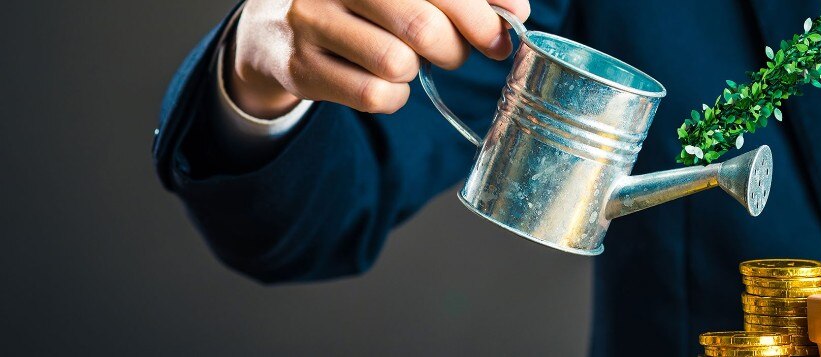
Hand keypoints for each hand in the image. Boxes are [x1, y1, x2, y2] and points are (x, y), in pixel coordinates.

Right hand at [227, 0, 530, 116]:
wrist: (270, 29)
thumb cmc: (360, 5)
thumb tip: (518, 13)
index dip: (483, 12)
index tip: (507, 31)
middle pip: (421, 25)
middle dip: (455, 48)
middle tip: (455, 53)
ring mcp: (309, 21)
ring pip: (397, 63)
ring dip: (416, 72)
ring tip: (406, 61)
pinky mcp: (299, 67)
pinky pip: (372, 95)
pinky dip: (392, 97)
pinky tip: (382, 82)